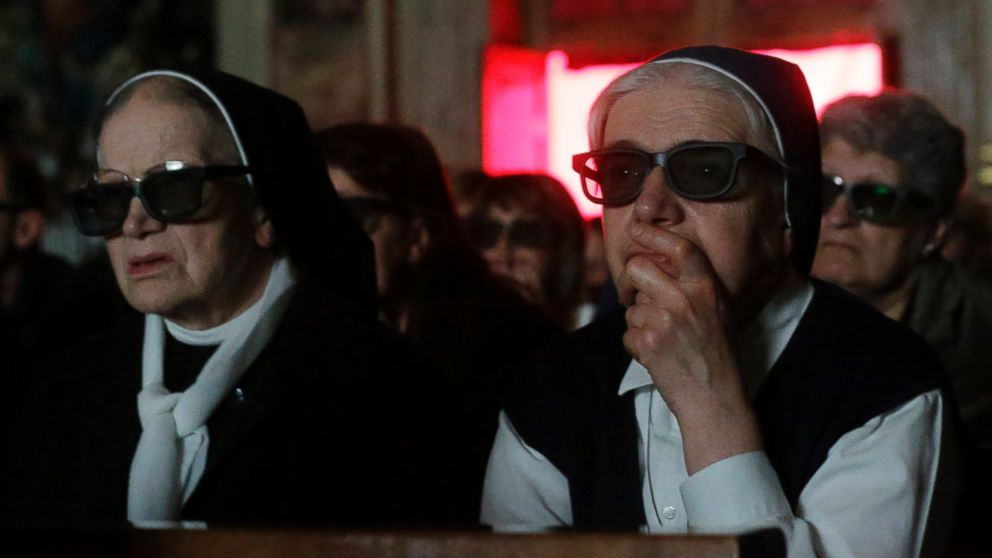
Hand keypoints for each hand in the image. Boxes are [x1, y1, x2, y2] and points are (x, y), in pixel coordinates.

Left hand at [622, 223, 760, 472]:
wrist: (714, 398)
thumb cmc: (717, 354)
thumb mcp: (717, 311)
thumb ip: (693, 287)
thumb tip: (659, 265)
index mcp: (706, 287)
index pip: (679, 248)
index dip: (654, 234)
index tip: (637, 227)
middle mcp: (685, 298)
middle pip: (637, 268)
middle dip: (630, 282)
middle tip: (635, 296)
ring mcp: (665, 320)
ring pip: (631, 306)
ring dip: (639, 322)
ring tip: (663, 340)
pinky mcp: (647, 342)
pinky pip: (627, 333)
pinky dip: (636, 346)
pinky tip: (657, 356)